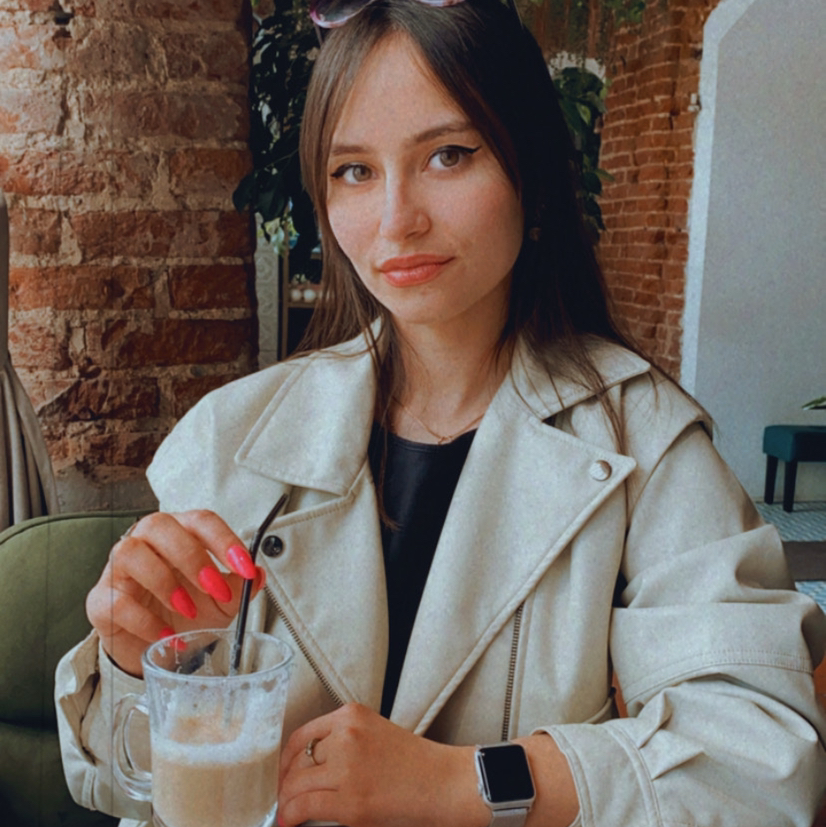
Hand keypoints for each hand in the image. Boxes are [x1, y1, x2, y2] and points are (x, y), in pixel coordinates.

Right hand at [86, 510, 265, 676]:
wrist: (153, 645)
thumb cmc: (187, 611)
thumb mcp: (221, 600)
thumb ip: (239, 585)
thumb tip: (259, 575)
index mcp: (180, 532)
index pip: (201, 520)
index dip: (225, 540)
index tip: (245, 567)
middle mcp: (147, 541)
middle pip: (161, 526)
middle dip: (192, 556)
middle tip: (215, 588)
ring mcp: (119, 568)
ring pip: (130, 552)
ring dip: (164, 581)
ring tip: (188, 610)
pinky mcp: (101, 599)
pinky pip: (116, 600)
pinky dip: (144, 620)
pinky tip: (165, 634)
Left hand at [277, 703, 487, 826]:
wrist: (443, 783)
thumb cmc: (414, 763)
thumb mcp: (374, 734)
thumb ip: (342, 740)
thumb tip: (306, 767)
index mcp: (351, 715)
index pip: (302, 736)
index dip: (286, 759)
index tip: (284, 773)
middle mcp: (345, 736)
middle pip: (296, 761)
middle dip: (285, 782)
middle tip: (284, 796)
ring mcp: (347, 768)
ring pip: (296, 785)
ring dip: (286, 801)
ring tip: (287, 810)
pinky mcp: (350, 801)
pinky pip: (305, 806)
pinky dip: (291, 815)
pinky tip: (289, 821)